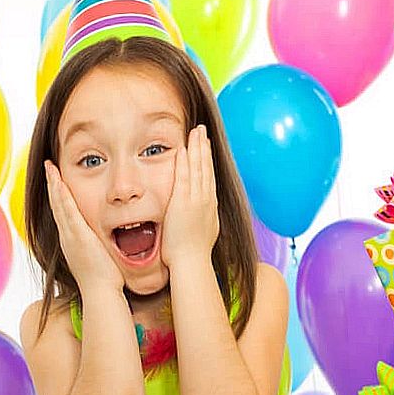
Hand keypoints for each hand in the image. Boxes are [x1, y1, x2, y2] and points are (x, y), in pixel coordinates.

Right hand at [45, 161, 123, 292]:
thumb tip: (109, 240)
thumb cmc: (105, 280)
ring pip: (59, 205)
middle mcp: (67, 236)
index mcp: (72, 240)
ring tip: (50, 167)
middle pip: (56, 205)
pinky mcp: (78, 236)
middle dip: (52, 184)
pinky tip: (59, 182)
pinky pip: (67, 212)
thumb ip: (100, 247)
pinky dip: (62, 196)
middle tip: (48, 166)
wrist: (101, 293)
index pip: (63, 212)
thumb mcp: (99, 258)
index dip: (58, 195)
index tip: (57, 178)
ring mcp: (70, 236)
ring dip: (54, 184)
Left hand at [160, 125, 218, 270]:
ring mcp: (196, 200)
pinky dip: (185, 162)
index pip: (209, 178)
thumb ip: (200, 222)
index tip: (205, 147)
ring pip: (198, 168)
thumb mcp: (202, 234)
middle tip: (202, 131)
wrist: (191, 263)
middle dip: (204, 148)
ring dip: (196, 148)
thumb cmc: (192, 255)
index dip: (208, 160)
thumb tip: (199, 220)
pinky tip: (183, 148)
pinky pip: (184, 177)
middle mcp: (206, 200)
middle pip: (207, 168)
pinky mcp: (184, 202)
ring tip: (195, 132)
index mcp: (210, 207)